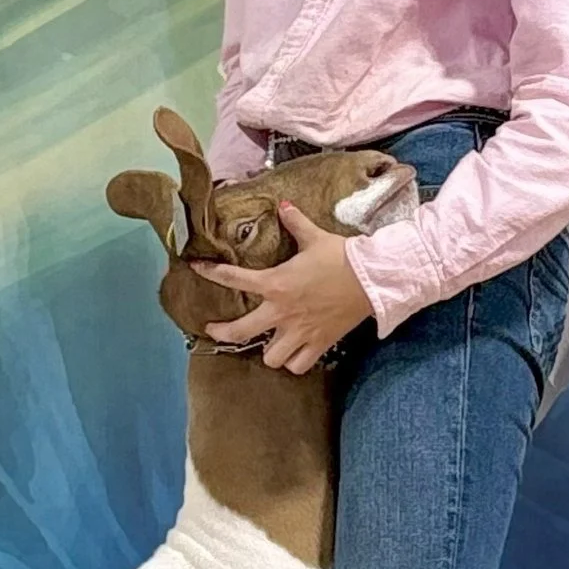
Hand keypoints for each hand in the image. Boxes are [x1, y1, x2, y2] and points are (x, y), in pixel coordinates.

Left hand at [197, 202, 372, 373]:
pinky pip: (298, 365)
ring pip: (270, 357)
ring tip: (269, 342)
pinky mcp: (319, 343)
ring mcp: (299, 332)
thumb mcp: (315, 237)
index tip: (196, 268)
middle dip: (222, 331)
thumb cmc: (342, 257)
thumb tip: (283, 204)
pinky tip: (294, 353)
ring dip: (267, 351)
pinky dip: (294, 362)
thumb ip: (295, 222)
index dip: (210, 272)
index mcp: (275, 284)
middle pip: (240, 332)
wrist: (371, 279)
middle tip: (214, 330)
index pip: (233, 278)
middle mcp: (282, 312)